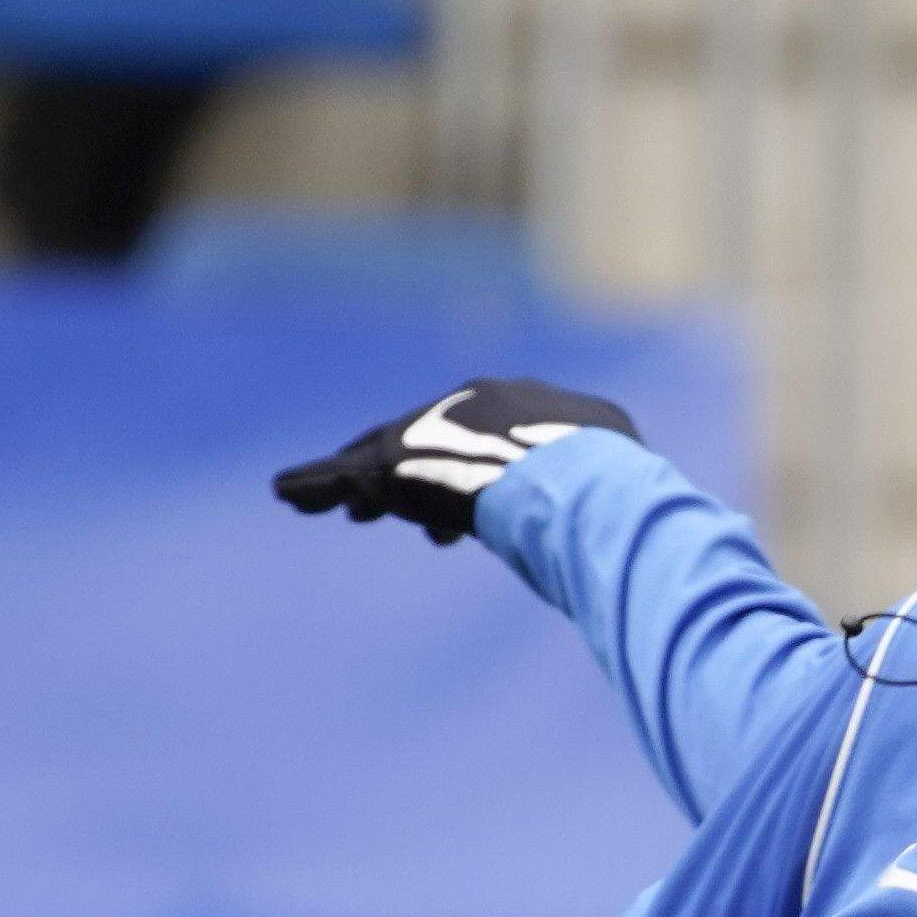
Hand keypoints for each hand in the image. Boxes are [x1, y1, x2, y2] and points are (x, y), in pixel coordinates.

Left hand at [275, 380, 639, 543]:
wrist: (578, 478)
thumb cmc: (609, 479)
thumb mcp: (614, 468)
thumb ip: (603, 474)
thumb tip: (631, 500)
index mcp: (513, 400)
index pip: (474, 434)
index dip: (464, 472)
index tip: (461, 516)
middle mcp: (461, 406)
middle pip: (419, 442)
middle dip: (405, 476)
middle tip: (390, 509)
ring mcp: (425, 433)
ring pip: (376, 459)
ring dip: (355, 486)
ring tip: (340, 509)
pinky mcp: (392, 464)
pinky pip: (337, 476)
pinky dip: (311, 486)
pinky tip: (284, 494)